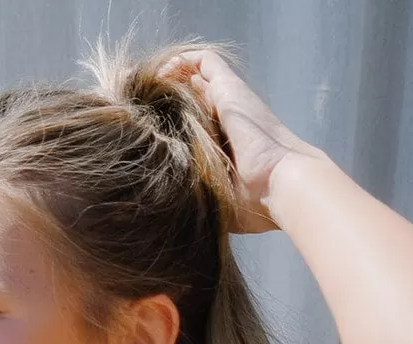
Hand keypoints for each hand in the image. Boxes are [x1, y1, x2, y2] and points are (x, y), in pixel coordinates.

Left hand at [157, 48, 322, 233]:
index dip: (169, 120)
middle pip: (193, 95)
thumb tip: (161, 212)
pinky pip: (205, 62)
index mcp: (222, 145)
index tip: (142, 129)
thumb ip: (190, 198)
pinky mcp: (230, 88)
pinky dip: (182, 62)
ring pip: (197, 74)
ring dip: (171, 75)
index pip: (193, 122)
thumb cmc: (250, 204)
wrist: (278, 186)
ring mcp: (229, 101)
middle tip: (134, 104)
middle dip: (163, 96)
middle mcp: (225, 119)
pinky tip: (161, 75)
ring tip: (143, 86)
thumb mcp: (212, 202)